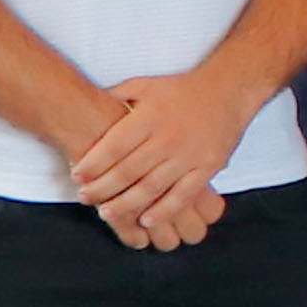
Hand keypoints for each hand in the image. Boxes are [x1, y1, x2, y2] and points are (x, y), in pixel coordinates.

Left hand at [74, 67, 255, 244]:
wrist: (229, 91)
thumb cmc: (182, 90)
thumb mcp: (145, 85)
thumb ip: (116, 96)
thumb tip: (85, 104)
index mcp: (150, 117)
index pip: (114, 146)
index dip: (92, 164)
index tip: (77, 175)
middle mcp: (169, 137)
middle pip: (128, 171)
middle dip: (102, 188)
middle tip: (85, 197)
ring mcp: (190, 155)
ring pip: (152, 187)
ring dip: (126, 203)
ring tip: (106, 212)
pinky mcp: (208, 167)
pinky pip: (183, 194)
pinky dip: (164, 210)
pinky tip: (146, 220)